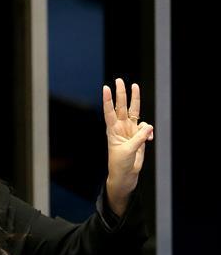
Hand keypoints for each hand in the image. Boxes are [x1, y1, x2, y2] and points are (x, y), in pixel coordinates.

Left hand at [102, 78, 153, 214]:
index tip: (105, 88)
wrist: (125, 174)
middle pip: (122, 107)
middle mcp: (120, 128)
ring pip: (134, 112)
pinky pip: (146, 128)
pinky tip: (149, 140)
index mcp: (112, 131)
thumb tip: (148, 127)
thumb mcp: (127, 151)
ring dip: (136, 99)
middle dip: (121, 93)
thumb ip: (138, 138)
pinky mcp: (139, 136)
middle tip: (119, 80)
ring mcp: (130, 131)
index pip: (109, 112)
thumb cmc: (120, 164)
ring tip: (135, 86)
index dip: (108, 100)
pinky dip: (149, 131)